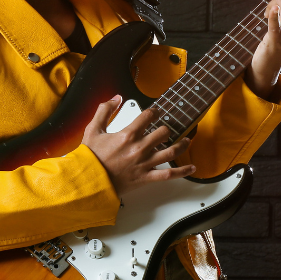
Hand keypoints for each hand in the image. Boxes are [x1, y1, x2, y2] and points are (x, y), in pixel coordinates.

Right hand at [81, 95, 195, 193]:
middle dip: (166, 129)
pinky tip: (191, 168)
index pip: (148, 116)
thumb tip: (116, 98)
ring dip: (181, 145)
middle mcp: (140, 148)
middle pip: (164, 132)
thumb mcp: (93, 129)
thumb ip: (104, 110)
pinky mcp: (146, 177)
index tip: (155, 113)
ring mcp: (145, 163)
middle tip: (166, 129)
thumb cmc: (91, 158)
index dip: (154, 112)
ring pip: (171, 152)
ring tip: (186, 141)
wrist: (89, 181)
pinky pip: (169, 174)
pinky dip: (182, 171)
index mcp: (128, 135)